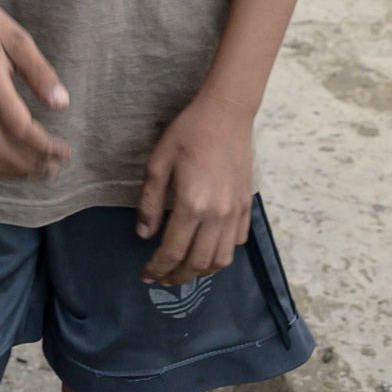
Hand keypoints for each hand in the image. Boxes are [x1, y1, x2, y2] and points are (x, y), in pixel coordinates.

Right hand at [0, 0, 71, 180]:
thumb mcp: (18, 40)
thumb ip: (41, 73)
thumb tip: (62, 105)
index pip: (20, 127)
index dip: (44, 146)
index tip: (64, 153)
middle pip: (1, 147)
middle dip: (31, 164)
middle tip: (55, 169)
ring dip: (11, 170)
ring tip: (36, 173)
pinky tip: (6, 165)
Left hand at [136, 92, 256, 286]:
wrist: (226, 113)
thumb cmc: (188, 133)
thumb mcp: (158, 162)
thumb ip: (151, 202)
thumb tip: (144, 234)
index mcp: (192, 204)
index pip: (172, 251)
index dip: (157, 268)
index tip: (146, 275)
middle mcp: (217, 214)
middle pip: (198, 263)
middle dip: (177, 277)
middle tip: (162, 279)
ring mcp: (236, 211)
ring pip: (222, 259)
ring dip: (201, 272)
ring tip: (184, 270)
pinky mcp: (247, 205)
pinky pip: (238, 242)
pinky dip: (222, 254)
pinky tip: (208, 249)